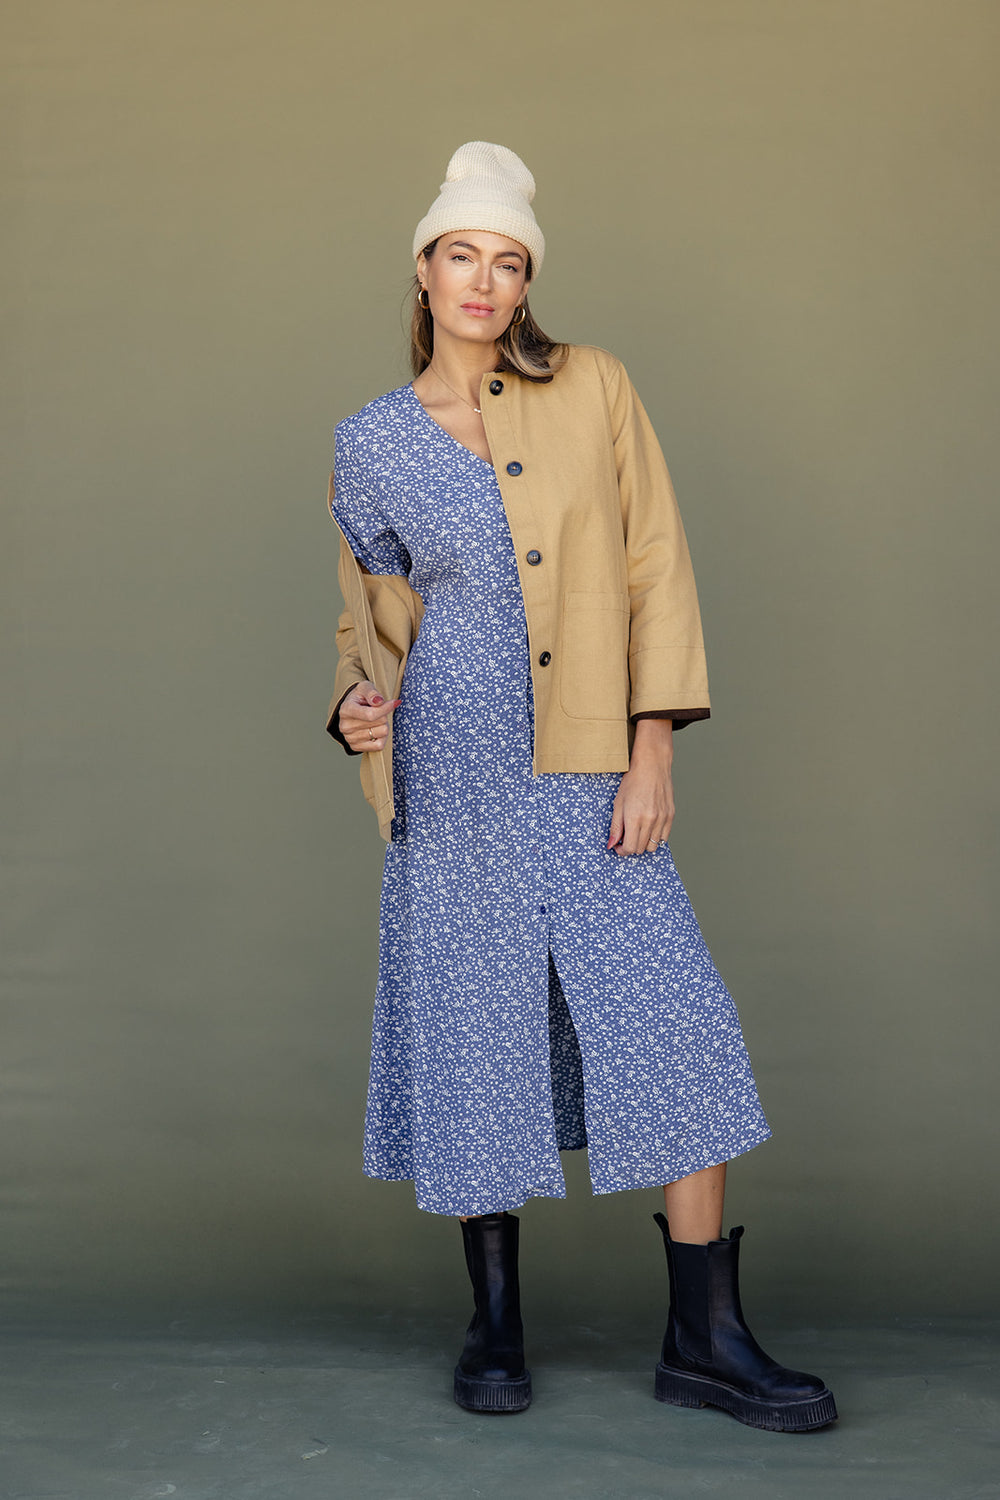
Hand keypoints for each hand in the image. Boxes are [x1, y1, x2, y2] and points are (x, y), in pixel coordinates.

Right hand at [338, 681, 400, 753]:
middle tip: (377, 711)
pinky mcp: (355, 747)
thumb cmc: (359, 698)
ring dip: (384, 725)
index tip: (395, 702)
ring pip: (382, 733)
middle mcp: (345, 726)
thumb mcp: (364, 687)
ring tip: (375, 720)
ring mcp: (350, 738)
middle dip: (384, 715)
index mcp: (346, 710)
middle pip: (380, 723)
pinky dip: (382, 737)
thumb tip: (379, 701)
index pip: (370, 714)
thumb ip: (371, 692)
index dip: (386, 708)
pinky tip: (376, 730)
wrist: (350, 711)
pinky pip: (379, 745)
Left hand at [607, 720, 674, 855]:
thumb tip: (612, 844)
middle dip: (631, 847)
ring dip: (644, 843)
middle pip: (641, 848)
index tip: (618, 846)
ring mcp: (662, 818)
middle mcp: (650, 820)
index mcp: (635, 818)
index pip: (630, 848)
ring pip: (654, 846)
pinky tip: (648, 828)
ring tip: (637, 832)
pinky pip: (663, 837)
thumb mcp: (618, 804)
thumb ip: (615, 827)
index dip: (622, 851)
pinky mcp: (670, 815)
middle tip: (626, 837)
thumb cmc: (632, 782)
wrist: (652, 766)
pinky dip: (655, 837)